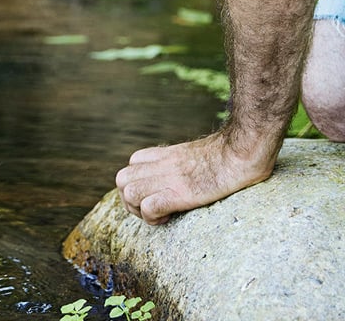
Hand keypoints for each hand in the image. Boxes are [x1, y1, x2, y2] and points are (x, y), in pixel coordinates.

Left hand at [115, 128, 277, 224]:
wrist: (245, 151)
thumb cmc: (234, 154)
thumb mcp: (201, 152)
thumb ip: (187, 160)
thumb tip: (192, 171)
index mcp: (167, 154)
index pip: (133, 162)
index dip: (138, 181)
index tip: (155, 192)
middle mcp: (163, 164)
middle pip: (122, 179)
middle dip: (130, 199)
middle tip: (151, 209)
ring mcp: (170, 178)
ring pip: (129, 193)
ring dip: (139, 210)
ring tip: (159, 214)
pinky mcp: (181, 192)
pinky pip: (149, 206)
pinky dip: (153, 216)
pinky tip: (170, 216)